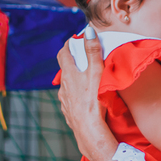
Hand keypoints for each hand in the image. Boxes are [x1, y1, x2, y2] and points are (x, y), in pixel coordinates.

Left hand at [57, 33, 116, 160]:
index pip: (64, 54)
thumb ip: (92, 50)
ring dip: (75, 81)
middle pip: (65, 70)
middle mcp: (63, 87)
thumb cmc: (94, 100)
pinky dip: (76, 96)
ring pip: (67, 87)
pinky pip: (70, 101)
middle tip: (82, 59)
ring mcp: (64, 101)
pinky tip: (85, 100)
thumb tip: (88, 30)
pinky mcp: (68, 113)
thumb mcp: (96, 71)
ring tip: (86, 81)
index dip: (69, 45)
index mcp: (69, 75)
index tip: (75, 39)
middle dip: (72, 63)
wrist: (89, 130)